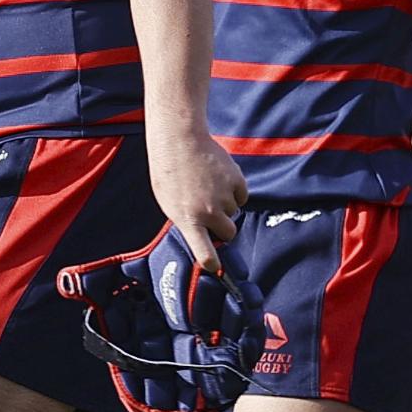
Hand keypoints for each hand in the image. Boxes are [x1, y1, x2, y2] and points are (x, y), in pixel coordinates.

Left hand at [152, 129, 246, 272]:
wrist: (180, 143)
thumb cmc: (170, 174)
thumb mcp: (171, 204)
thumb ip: (189, 220)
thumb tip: (205, 233)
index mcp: (188, 220)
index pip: (204, 251)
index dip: (213, 262)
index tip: (217, 268)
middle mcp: (209, 211)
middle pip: (228, 233)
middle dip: (222, 228)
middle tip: (211, 215)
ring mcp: (224, 197)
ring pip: (234, 212)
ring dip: (225, 206)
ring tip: (208, 188)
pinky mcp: (237, 182)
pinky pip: (241, 196)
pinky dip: (234, 191)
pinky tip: (219, 180)